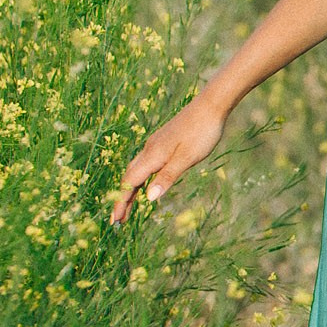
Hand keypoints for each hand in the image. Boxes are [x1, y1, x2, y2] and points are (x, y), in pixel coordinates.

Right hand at [110, 96, 226, 225]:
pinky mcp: (163, 141)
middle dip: (123, 198)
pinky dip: (140, 176)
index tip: (115, 221)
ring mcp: (156, 144)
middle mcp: (150, 150)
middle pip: (130, 177)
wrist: (211, 106)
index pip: (130, 183)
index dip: (121, 202)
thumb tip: (148, 198)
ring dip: (130, 188)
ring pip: (136, 169)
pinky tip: (146, 180)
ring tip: (128, 204)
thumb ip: (167, 177)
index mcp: (153, 155)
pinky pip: (145, 163)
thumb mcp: (187, 158)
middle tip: (119, 220)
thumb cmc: (201, 132)